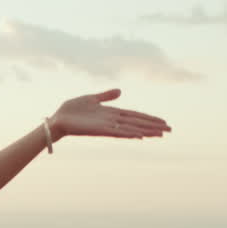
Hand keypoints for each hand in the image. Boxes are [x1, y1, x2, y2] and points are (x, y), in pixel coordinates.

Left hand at [49, 89, 170, 139]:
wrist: (56, 119)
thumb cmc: (71, 110)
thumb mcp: (91, 98)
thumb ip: (106, 96)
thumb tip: (120, 91)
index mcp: (111, 113)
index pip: (134, 116)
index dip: (148, 118)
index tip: (162, 122)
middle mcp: (111, 121)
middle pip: (137, 123)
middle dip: (153, 126)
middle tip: (170, 130)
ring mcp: (106, 126)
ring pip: (131, 129)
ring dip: (145, 131)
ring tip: (160, 134)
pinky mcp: (99, 131)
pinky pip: (117, 133)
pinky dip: (129, 134)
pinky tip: (140, 136)